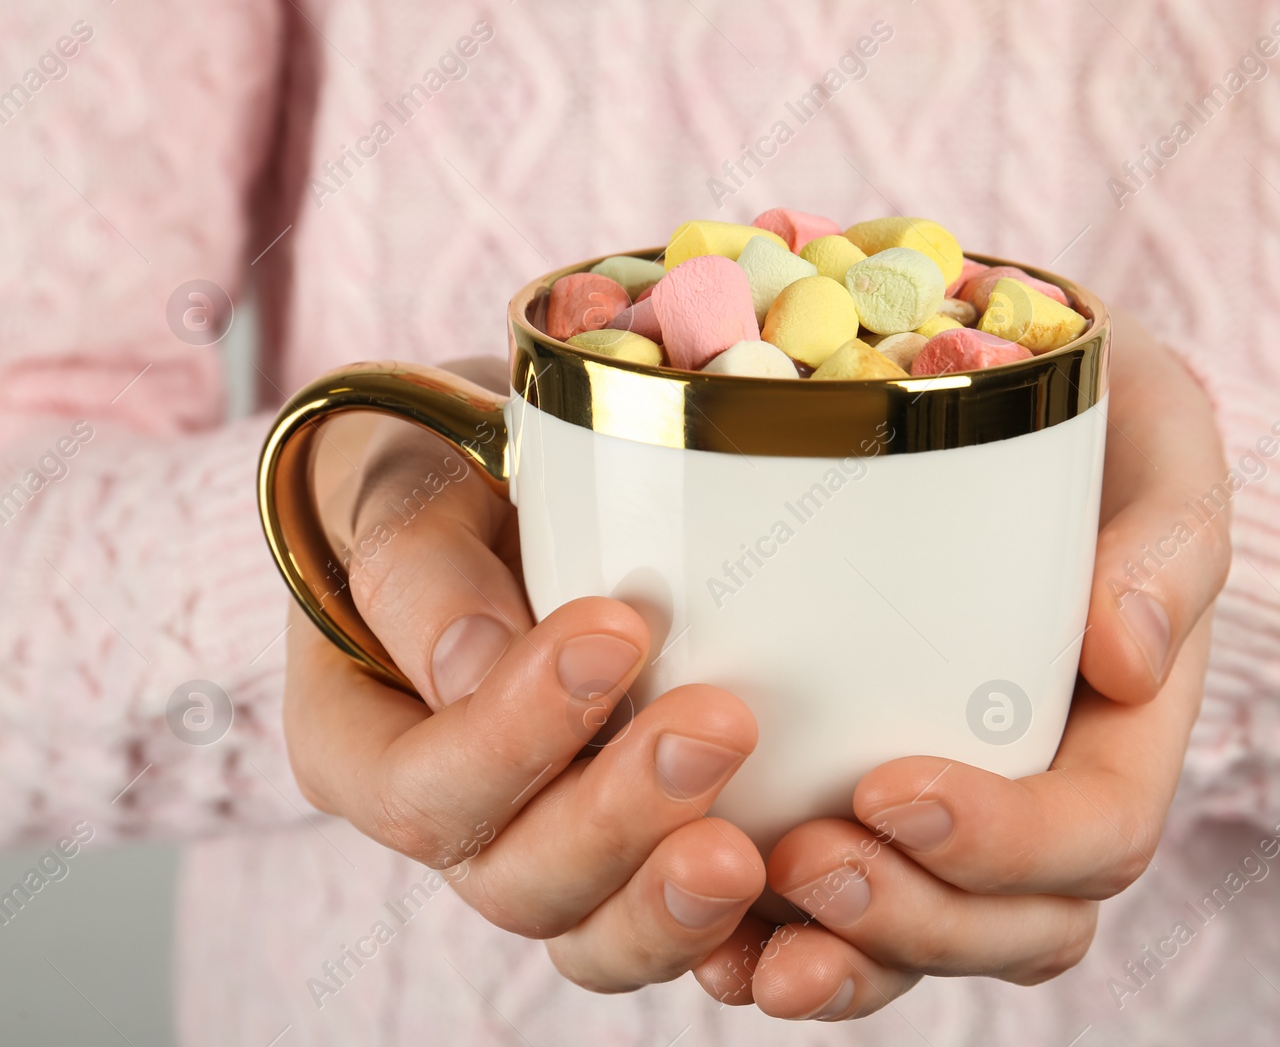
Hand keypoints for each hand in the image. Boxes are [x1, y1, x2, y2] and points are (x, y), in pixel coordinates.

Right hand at [282, 358, 764, 991]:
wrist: (520, 488)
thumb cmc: (444, 477)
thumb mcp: (405, 484)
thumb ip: (418, 561)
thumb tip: (474, 660)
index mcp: (362, 744)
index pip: (419, 787)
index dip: (512, 735)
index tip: (616, 631)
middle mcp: (452, 819)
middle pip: (514, 881)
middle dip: (617, 819)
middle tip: (719, 726)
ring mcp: (547, 850)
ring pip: (594, 932)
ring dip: (673, 902)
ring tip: (749, 851)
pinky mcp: (637, 857)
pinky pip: (676, 931)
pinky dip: (731, 928)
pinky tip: (786, 886)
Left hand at [691, 315, 1231, 1018]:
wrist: (992, 379)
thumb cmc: (1084, 418)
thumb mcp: (1151, 439)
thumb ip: (1169, 538)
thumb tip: (1130, 657)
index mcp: (1122, 729)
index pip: (1094, 835)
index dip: (1005, 845)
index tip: (891, 785)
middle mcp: (1042, 796)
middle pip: (1010, 925)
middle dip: (910, 921)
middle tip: (804, 860)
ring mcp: (951, 815)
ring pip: (919, 946)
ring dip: (840, 960)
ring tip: (745, 938)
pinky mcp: (856, 803)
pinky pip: (829, 917)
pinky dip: (770, 944)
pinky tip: (707, 937)